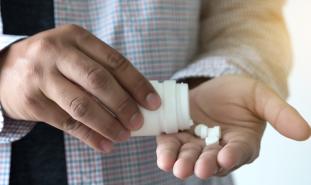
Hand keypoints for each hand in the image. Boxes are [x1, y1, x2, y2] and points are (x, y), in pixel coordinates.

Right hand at [0, 24, 160, 151]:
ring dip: (108, 124)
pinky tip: (104, 144)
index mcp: (75, 37)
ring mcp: (41, 77)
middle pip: (99, 81)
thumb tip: (136, 97)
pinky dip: (89, 136)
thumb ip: (101, 69)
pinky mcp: (32, 101)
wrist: (6, 69)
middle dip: (124, 105)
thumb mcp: (74, 53)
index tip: (152, 102)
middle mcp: (57, 53)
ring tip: (124, 135)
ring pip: (82, 105)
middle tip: (139, 122)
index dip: (137, 83)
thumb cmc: (52, 61)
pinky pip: (67, 123)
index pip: (114, 61)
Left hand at [156, 75, 309, 179]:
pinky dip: (167, 152)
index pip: (238, 152)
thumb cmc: (240, 93)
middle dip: (204, 164)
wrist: (214, 87)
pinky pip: (172, 146)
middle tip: (198, 169)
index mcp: (241, 142)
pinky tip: (163, 157)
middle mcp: (218, 148)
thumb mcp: (260, 97)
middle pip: (211, 160)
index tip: (226, 158)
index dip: (233, 155)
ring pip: (189, 156)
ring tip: (176, 167)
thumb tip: (305, 133)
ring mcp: (196, 143)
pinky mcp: (178, 135)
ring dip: (183, 162)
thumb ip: (280, 113)